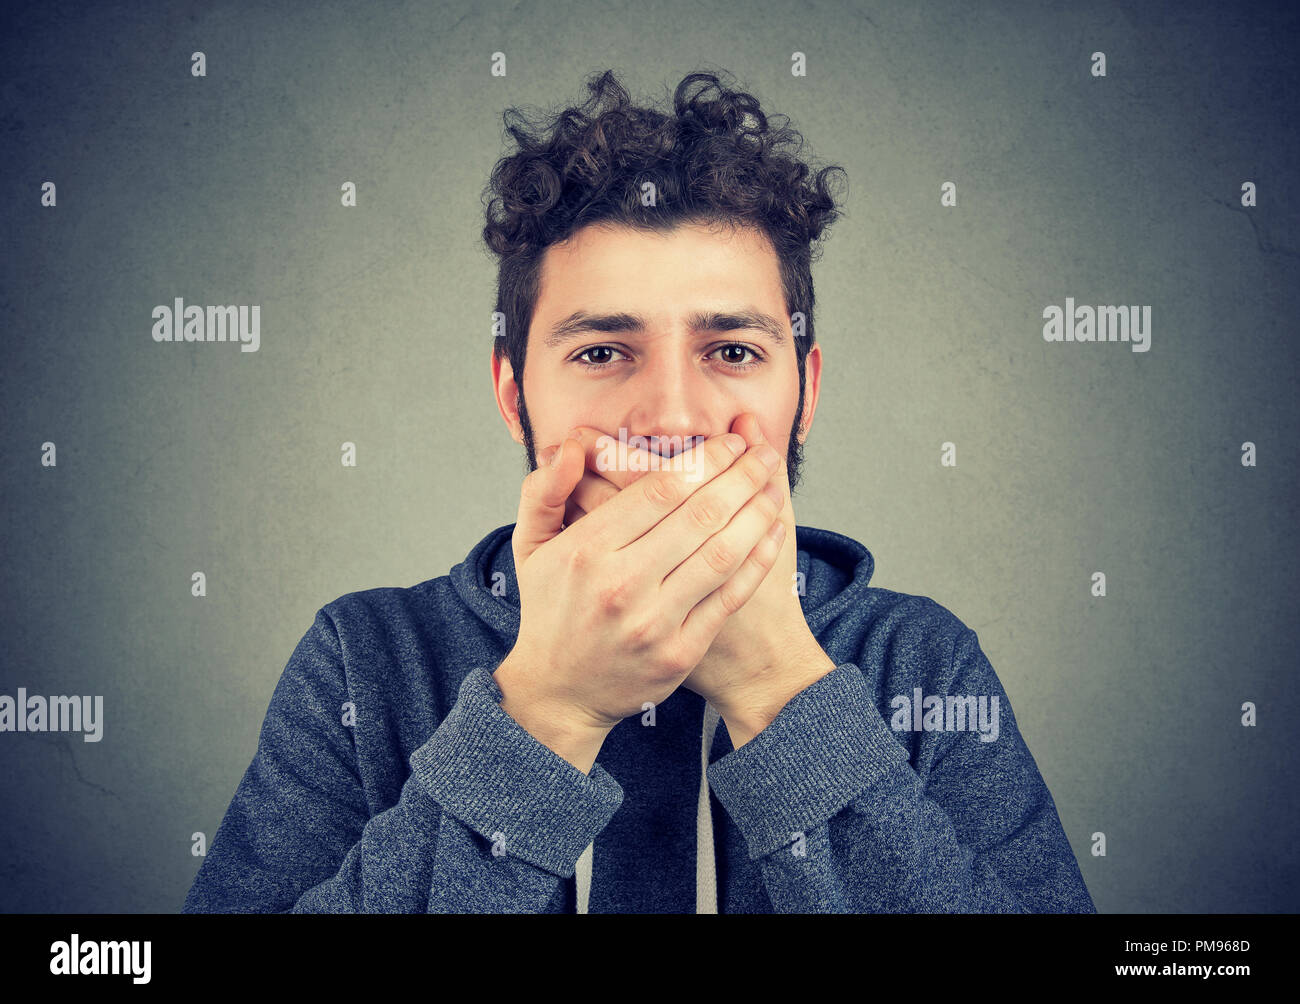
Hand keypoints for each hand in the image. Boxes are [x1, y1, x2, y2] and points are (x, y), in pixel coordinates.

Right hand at [548, 415, 834, 746]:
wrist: (559, 694)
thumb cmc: (550, 610)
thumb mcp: (530, 548)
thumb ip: (543, 492)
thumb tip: (570, 449)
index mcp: (586, 551)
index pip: (660, 489)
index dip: (704, 458)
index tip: (730, 441)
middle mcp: (620, 585)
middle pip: (698, 515)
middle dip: (740, 476)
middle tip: (763, 453)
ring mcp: (653, 622)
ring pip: (721, 552)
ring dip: (757, 512)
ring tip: (774, 485)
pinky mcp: (679, 652)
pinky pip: (729, 596)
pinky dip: (757, 560)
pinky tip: (773, 533)